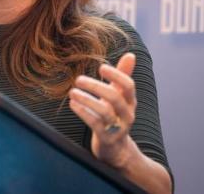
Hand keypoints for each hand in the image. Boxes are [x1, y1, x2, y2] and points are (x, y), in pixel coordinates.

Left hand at [69, 53, 136, 168]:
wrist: (116, 149)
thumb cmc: (114, 116)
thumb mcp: (119, 96)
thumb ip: (123, 76)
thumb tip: (131, 55)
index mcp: (130, 101)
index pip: (129, 85)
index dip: (116, 75)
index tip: (101, 67)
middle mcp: (127, 114)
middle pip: (115, 97)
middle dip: (96, 86)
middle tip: (78, 79)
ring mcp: (118, 127)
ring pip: (104, 111)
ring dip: (86, 100)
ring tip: (72, 92)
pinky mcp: (107, 138)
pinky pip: (95, 124)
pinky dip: (83, 112)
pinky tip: (73, 104)